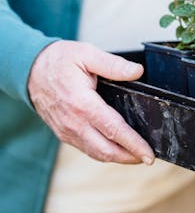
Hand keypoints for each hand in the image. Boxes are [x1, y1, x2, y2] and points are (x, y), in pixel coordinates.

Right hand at [28, 40, 154, 164]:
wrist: (29, 69)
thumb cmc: (58, 60)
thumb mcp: (87, 54)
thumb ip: (114, 65)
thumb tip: (137, 71)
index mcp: (82, 103)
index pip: (114, 130)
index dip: (133, 144)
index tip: (149, 154)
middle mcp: (74, 122)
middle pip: (106, 150)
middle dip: (130, 157)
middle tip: (149, 158)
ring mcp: (67, 131)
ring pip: (97, 153)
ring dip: (118, 158)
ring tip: (137, 156)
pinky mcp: (64, 133)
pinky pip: (87, 149)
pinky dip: (104, 153)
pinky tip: (117, 149)